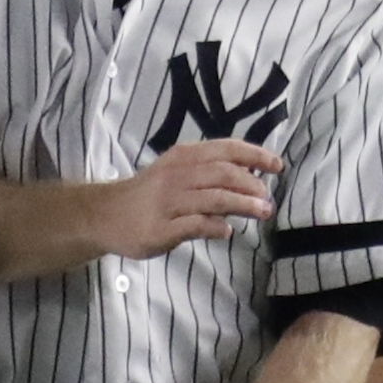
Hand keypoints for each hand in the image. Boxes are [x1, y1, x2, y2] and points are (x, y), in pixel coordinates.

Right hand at [82, 138, 278, 260]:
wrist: (105, 215)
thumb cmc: (148, 195)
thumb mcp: (176, 172)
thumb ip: (208, 174)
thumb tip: (249, 180)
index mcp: (183, 157)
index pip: (226, 149)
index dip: (255, 155)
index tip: (277, 166)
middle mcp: (177, 175)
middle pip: (223, 173)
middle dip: (251, 184)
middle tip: (268, 199)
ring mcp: (168, 202)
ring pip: (213, 198)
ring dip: (242, 205)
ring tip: (261, 212)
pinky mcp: (161, 228)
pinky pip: (195, 225)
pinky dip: (215, 227)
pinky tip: (227, 232)